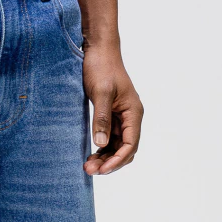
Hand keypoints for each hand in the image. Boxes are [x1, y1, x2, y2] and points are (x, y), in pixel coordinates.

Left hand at [82, 42, 142, 175]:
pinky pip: (109, 139)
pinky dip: (101, 150)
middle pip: (125, 149)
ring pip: (117, 147)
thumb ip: (102, 119)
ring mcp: (121, 118)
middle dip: (110, 162)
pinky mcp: (111, 117)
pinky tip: (90, 156)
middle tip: (89, 170)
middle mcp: (131, 117)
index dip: (117, 160)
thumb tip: (101, 144)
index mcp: (133, 112)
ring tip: (88, 167)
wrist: (98, 51)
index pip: (130, 144)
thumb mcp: (101, 93)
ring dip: (105, 158)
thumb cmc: (101, 67)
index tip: (102, 170)